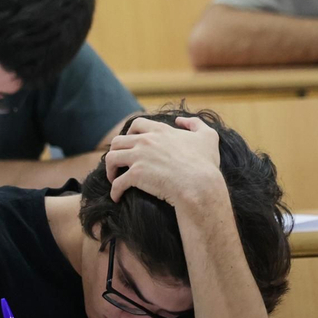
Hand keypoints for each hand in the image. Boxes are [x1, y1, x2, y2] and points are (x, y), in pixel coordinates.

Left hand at [104, 115, 223, 211]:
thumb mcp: (208, 137)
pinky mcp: (135, 175)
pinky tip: (117, 197)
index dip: (130, 134)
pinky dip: (114, 191)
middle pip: (118, 141)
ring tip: (114, 179)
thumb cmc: (205, 164)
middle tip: (119, 164)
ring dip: (110, 169)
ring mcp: (139, 157)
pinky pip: (117, 183)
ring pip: (111, 158)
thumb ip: (196, 123)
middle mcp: (146, 141)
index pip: (136, 124)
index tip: (130, 144)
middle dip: (116, 151)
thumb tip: (181, 120)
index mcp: (160, 131)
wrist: (199, 185)